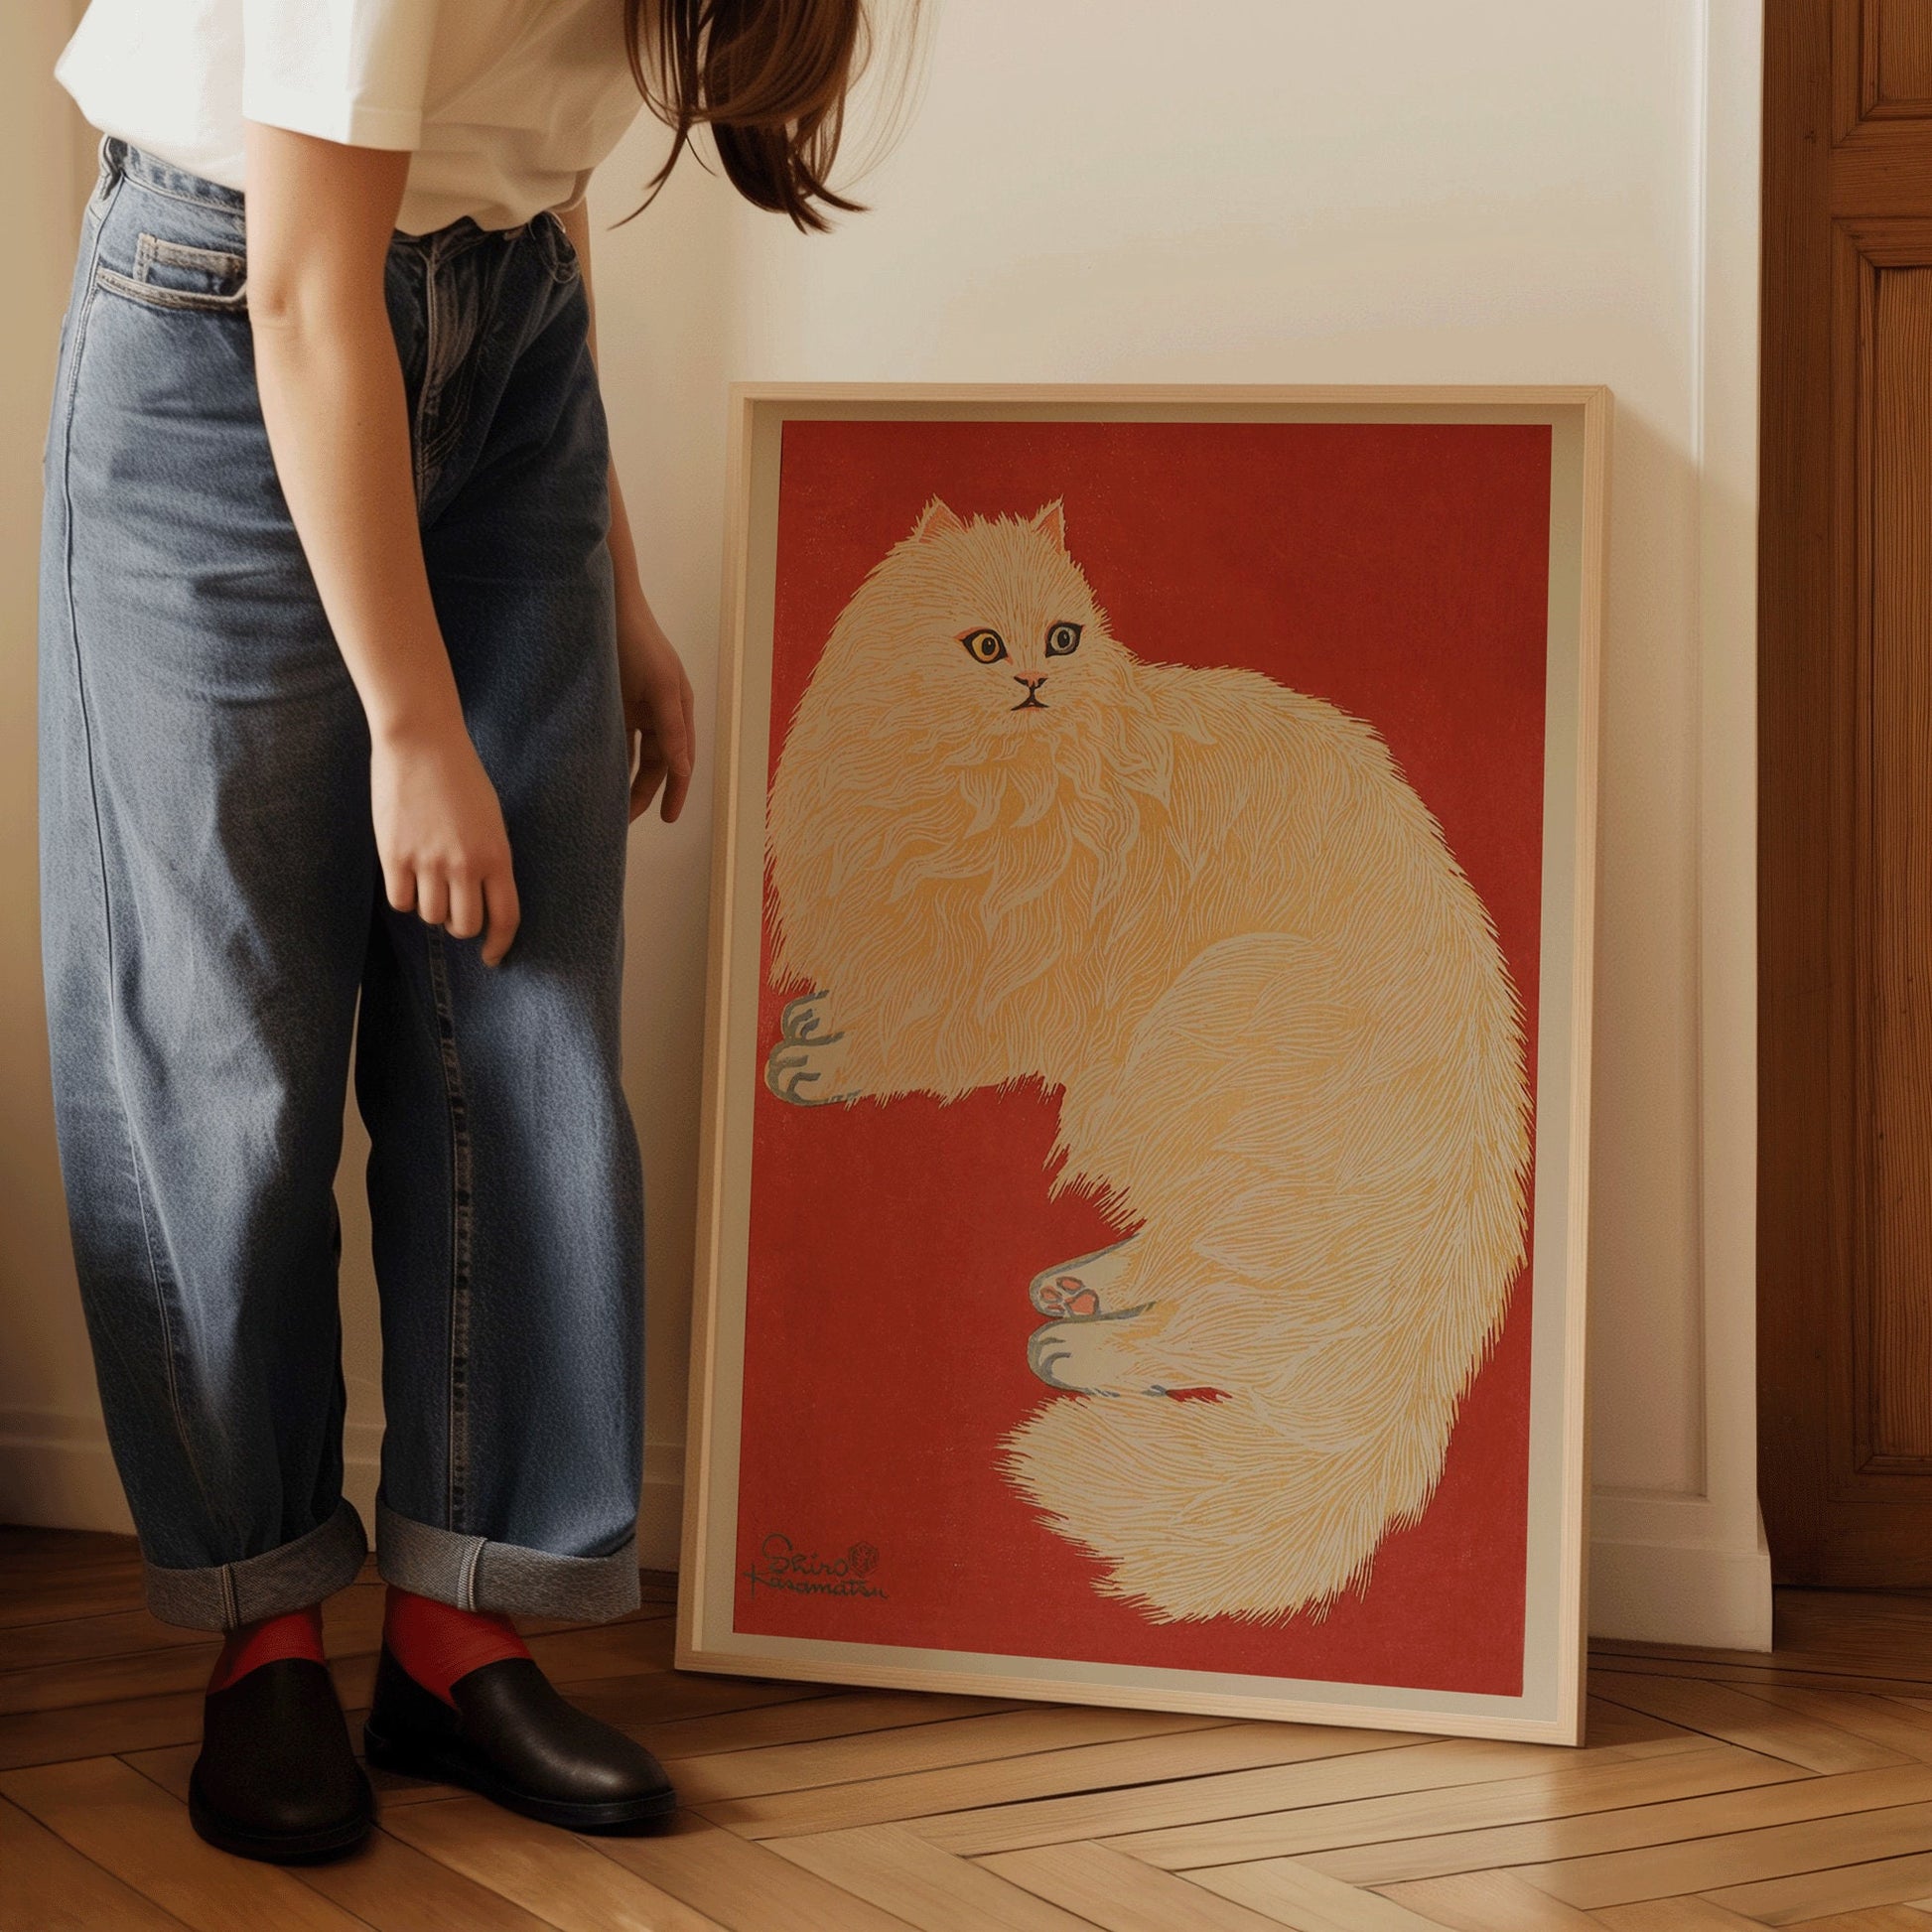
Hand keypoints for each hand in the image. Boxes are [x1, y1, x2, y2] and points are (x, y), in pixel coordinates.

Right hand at [371, 717, 520, 965]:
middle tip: (453, 908)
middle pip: (464, 926)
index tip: (491, 956)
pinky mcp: (395, 856)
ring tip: (428, 879)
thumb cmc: (460, 777)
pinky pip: (400, 902)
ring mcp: (429, 862)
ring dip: (430, 907)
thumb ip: (489, 860)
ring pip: (430, 916)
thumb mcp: (491, 821)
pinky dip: (404, 897)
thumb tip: (482, 900)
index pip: (505, 918)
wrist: (422, 742)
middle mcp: (465, 864)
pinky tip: (406, 875)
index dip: (499, 944)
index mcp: (497, 856)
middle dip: (460, 926)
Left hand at [617, 590, 695, 822]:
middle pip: (656, 763)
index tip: (667, 819)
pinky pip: (611, 740)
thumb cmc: (637, 642)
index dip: (675, 791)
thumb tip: (683, 770)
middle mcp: (659, 713)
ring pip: (633, 755)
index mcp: (679, 709)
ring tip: (609, 807)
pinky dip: (608, 759)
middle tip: (624, 821)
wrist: (606, 606)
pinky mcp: (610, 703)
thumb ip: (671, 730)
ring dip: (625, 779)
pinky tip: (595, 776)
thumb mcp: (660, 687)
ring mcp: (634, 708)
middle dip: (645, 792)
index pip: (680, 761)